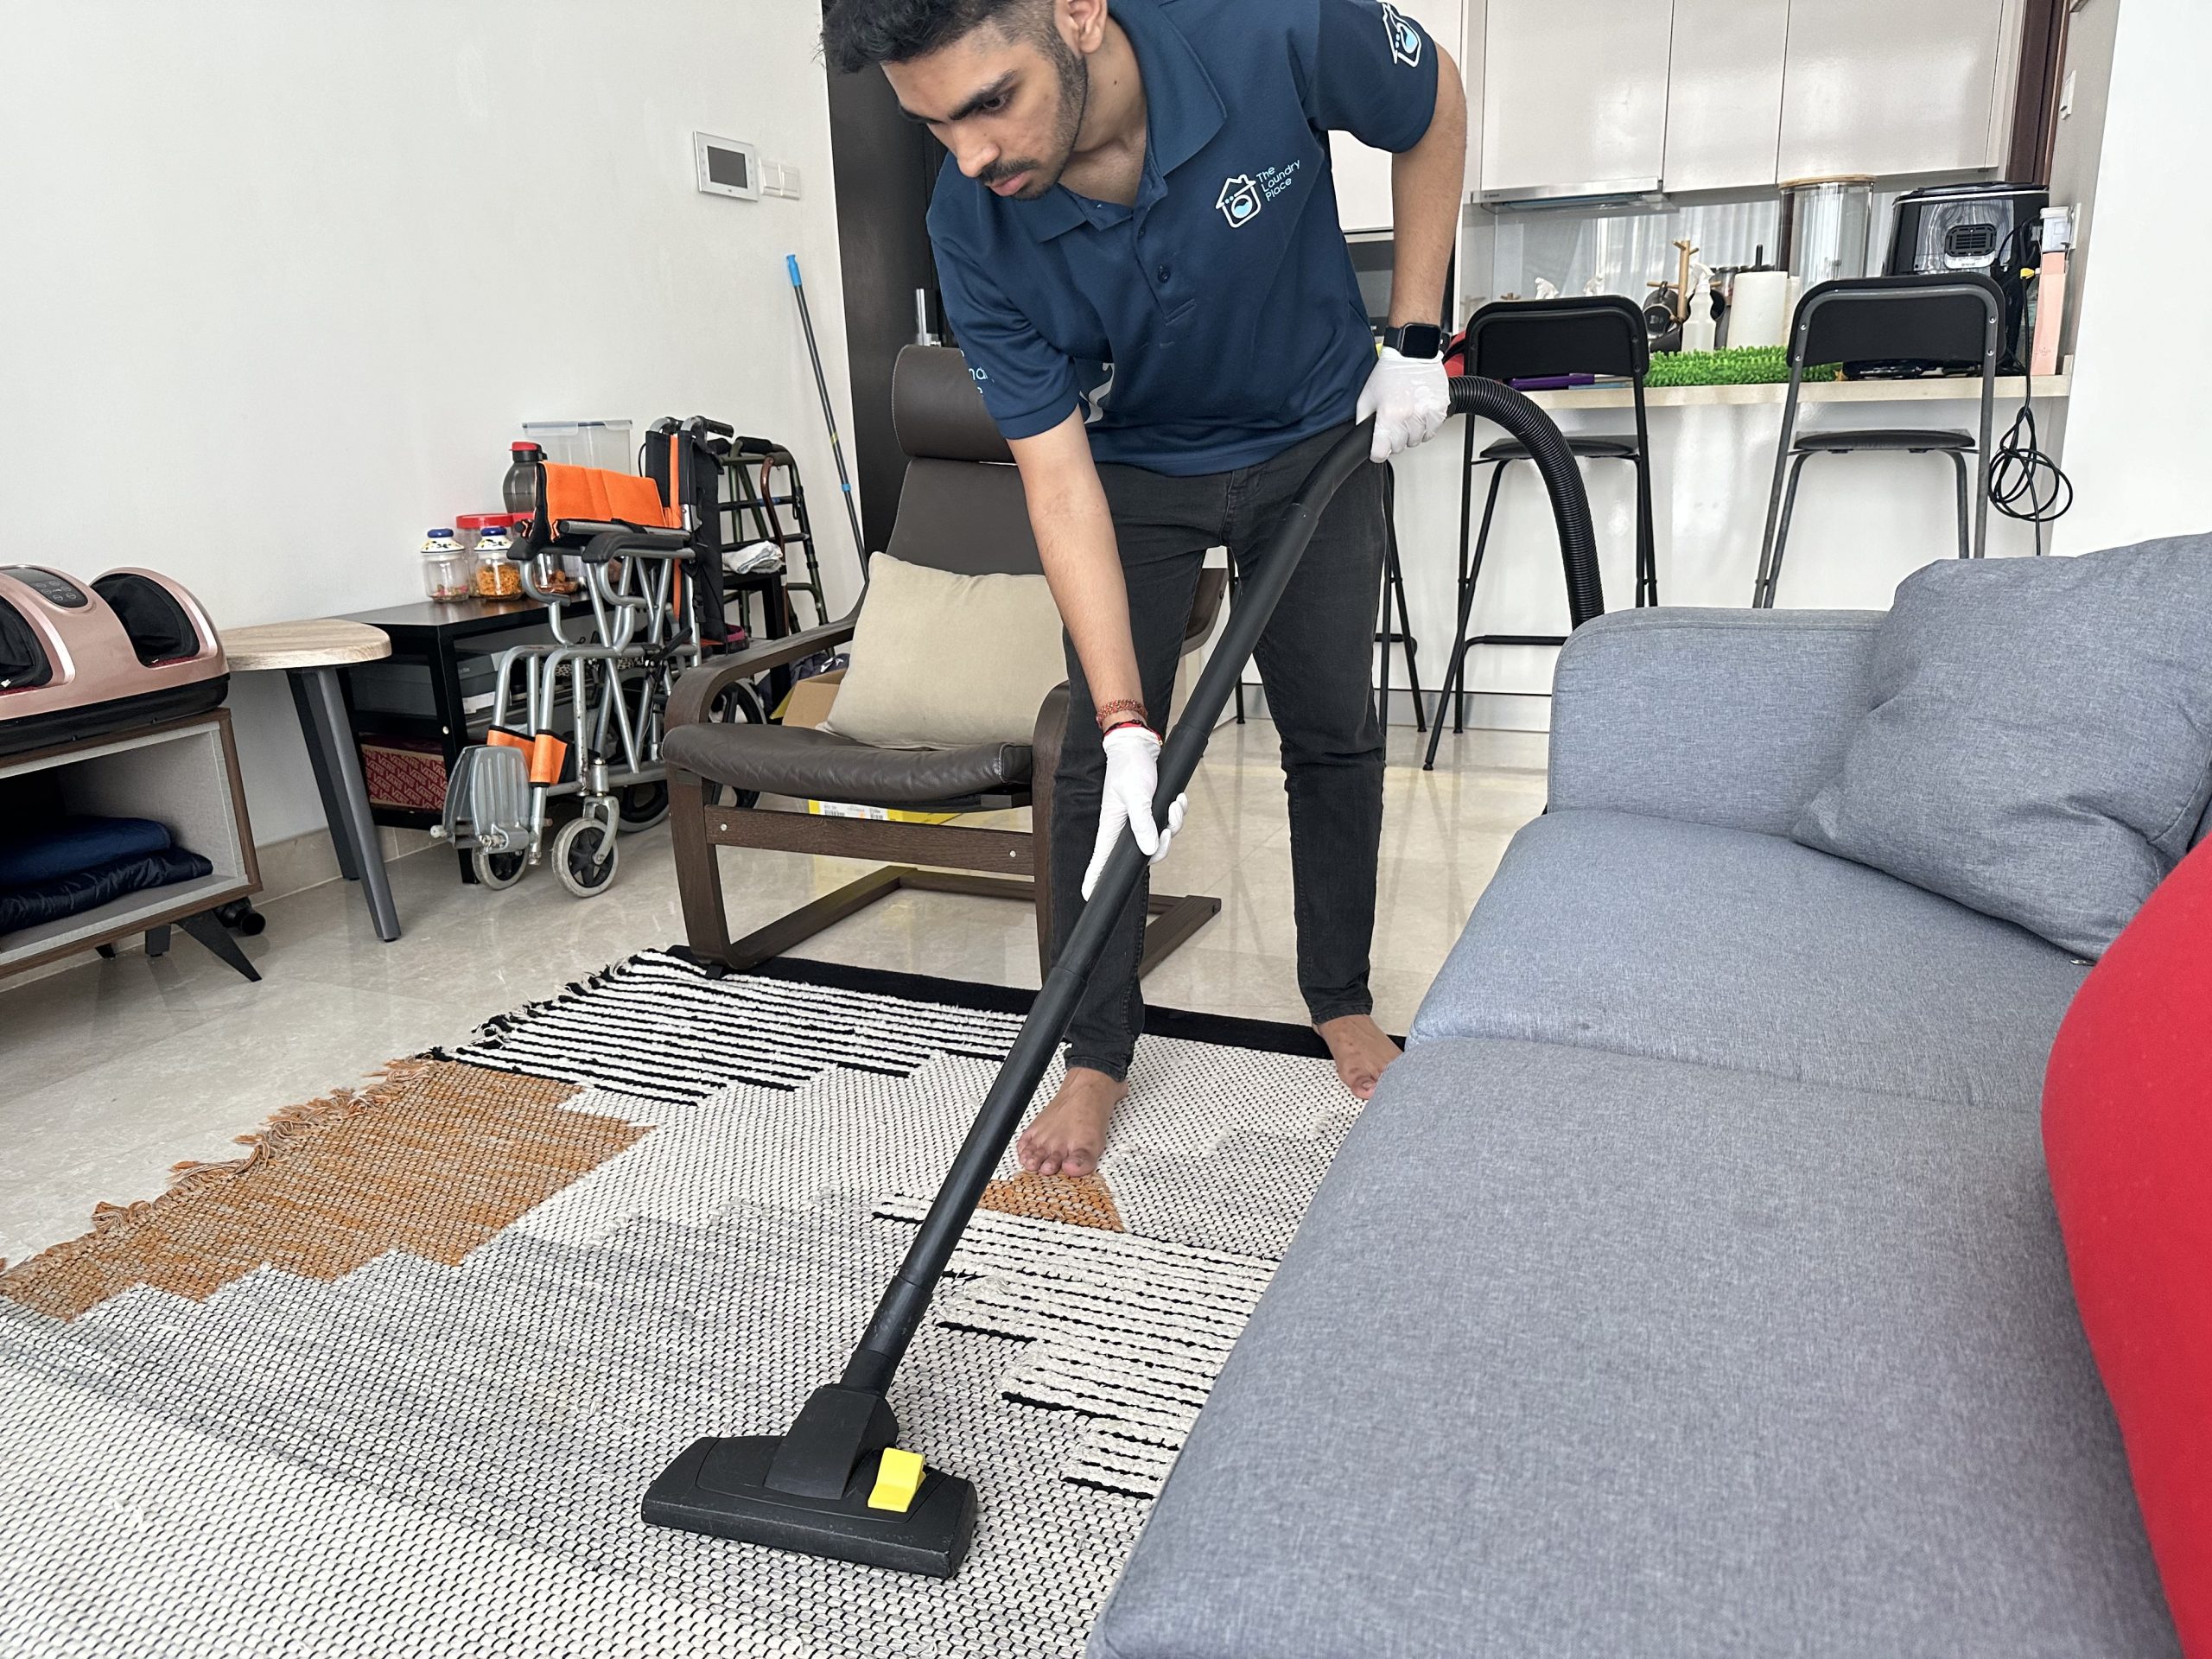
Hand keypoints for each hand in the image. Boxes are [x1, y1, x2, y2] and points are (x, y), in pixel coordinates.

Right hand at [1083, 724, 1187, 900]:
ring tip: (1173, 805)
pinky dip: (1176, 812)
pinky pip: (1169, 823)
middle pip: (1145, 856)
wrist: (1139, 746)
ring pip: (1160, 839)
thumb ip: (1142, 823)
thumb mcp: (1136, 795)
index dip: (1095, 879)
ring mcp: (1140, 821)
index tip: (1089, 894)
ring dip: (1173, 823)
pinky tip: (1176, 800)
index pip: (1102, 860)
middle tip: (1166, 830)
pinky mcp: (1152, 812)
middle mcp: (1125, 828)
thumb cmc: (1129, 767)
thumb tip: (1149, 847)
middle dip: (1162, 845)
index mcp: (1113, 827)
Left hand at [1355, 345, 1450, 461]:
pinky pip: (1432, 430)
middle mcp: (1409, 415)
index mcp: (1389, 414)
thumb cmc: (1390, 372)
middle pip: (1400, 447)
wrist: (1413, 353)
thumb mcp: (1367, 396)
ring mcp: (1426, 412)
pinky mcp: (1440, 408)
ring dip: (1411, 433)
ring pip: (1417, 440)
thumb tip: (1363, 437)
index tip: (1378, 451)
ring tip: (1407, 416)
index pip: (1382, 451)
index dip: (1378, 452)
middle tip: (1394, 425)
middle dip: (1395, 440)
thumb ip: (1362, 419)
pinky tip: (1419, 414)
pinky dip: (1426, 427)